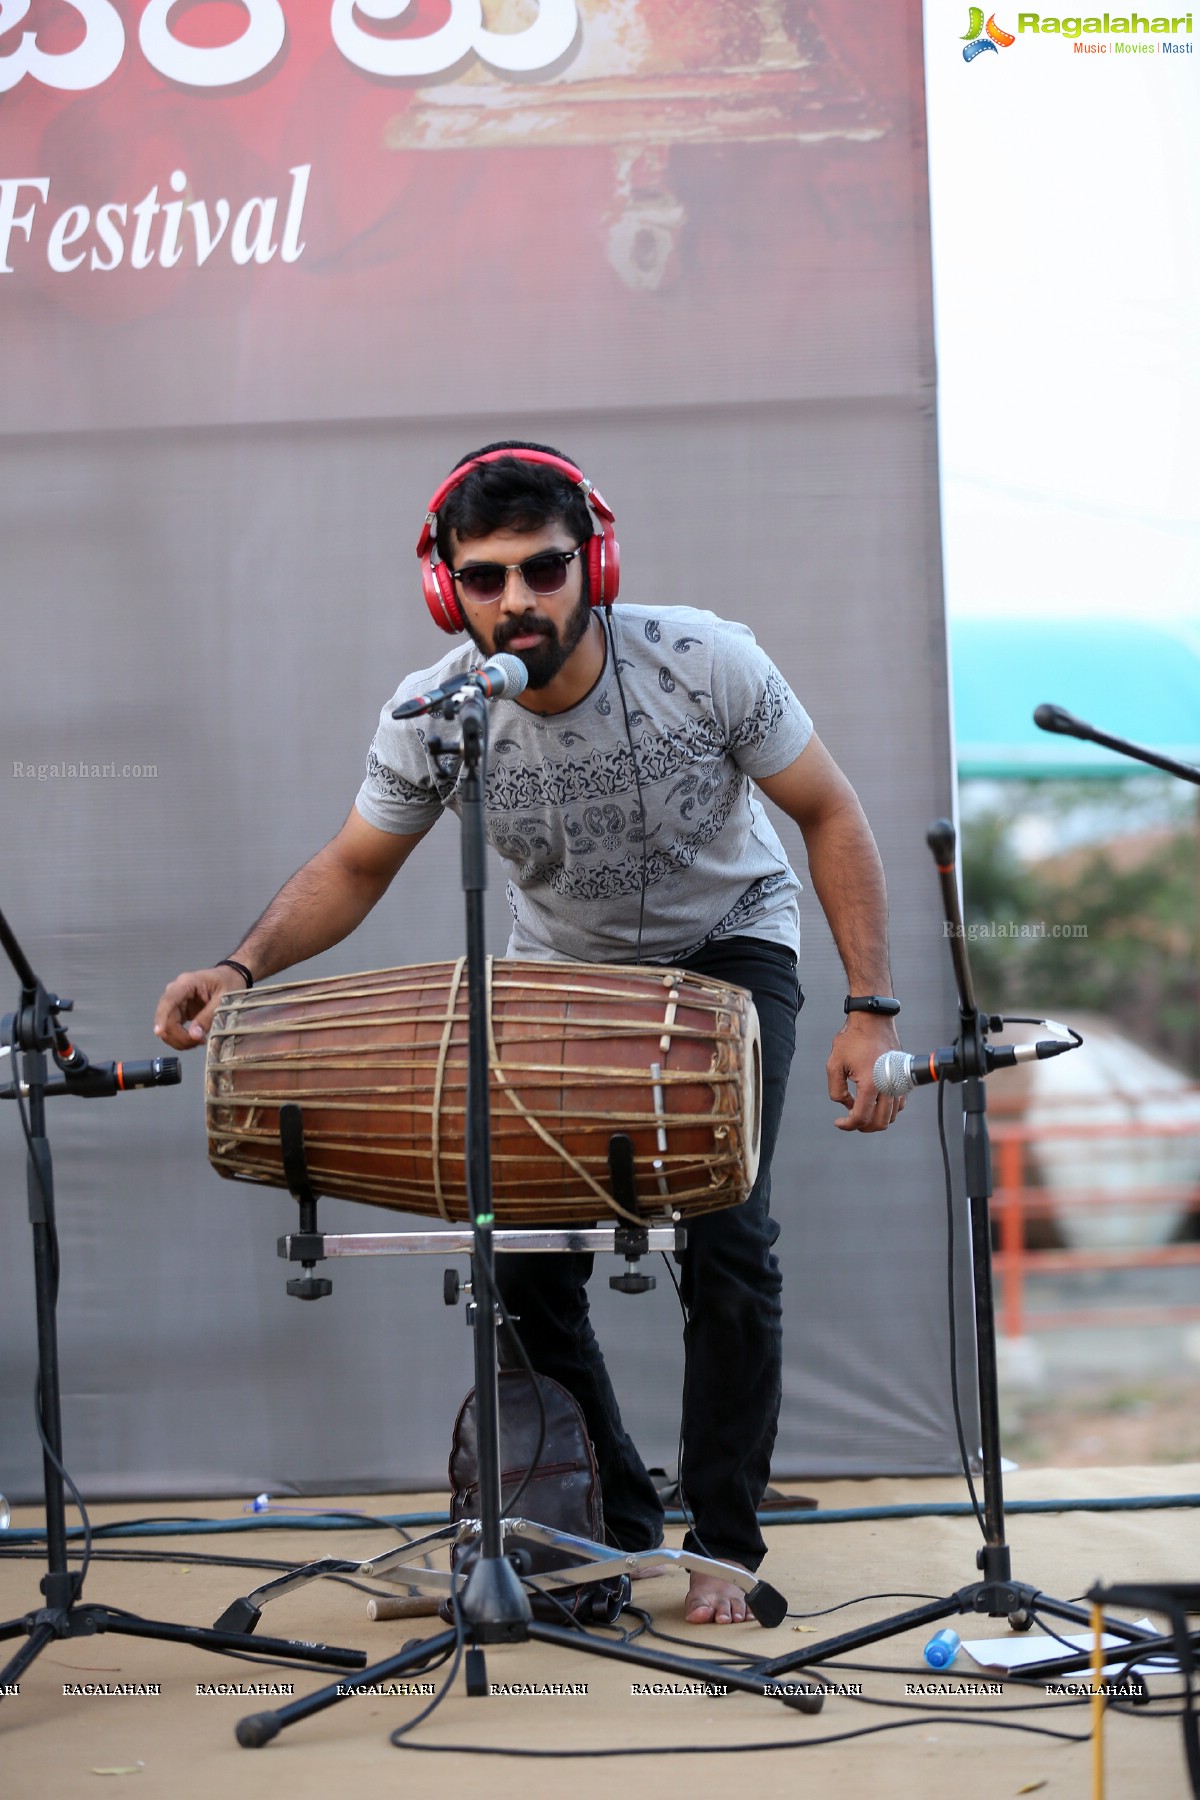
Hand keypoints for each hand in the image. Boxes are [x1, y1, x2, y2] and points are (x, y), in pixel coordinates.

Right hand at [153, 966, 247, 1049]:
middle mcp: (176, 992)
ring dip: (180, 1039)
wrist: (230, 977)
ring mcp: (176, 1003)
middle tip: (198, 1043)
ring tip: (200, 1041)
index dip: (161, 1017)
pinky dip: (182, 1038)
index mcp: (186, 983)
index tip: (159, 1031)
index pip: (168, 1001)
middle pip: (166, 1018)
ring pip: (167, 1026)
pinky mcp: (180, 1012)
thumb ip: (207, 1016)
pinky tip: (196, 1040)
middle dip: (179, 1036)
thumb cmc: (228, 983)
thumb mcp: (223, 999)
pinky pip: (174, 1028)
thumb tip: (193, 1036)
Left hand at [827, 1014, 904, 1131]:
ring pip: (892, 1116)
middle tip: (851, 1120)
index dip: (848, 1125)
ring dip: (876, 1119)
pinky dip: (887, 1110)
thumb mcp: (834, 1064)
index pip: (861, 1117)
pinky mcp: (903, 1079)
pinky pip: (899, 1105)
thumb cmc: (854, 1038)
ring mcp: (899, 1083)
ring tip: (861, 1111)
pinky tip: (874, 1103)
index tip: (839, 1122)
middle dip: (863, 1126)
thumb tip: (846, 1105)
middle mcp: (889, 1086)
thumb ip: (836, 1090)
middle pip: (880, 1122)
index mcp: (871, 1084)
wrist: (873, 1020)